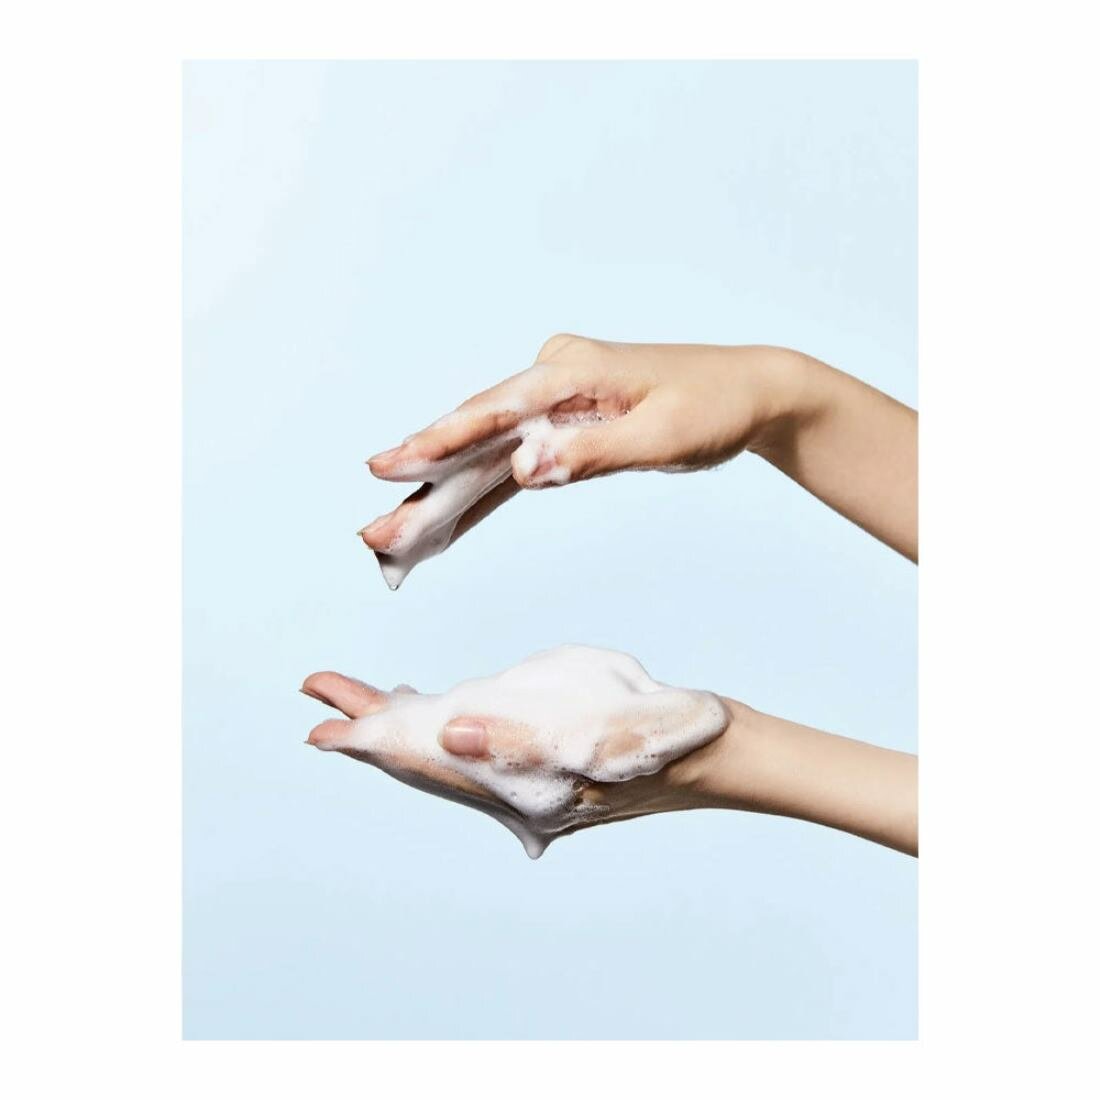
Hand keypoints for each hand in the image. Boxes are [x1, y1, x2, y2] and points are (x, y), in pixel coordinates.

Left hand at [302, 645, 729, 857]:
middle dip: (371, 730)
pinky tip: (436, 717)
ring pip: (446, 759)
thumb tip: (450, 734)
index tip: (320, 724)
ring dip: (401, 730)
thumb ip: (520, 738)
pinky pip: (475, 755)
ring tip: (361, 704)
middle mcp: (513, 798)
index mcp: (518, 784)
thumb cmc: (661, 727)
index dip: (370, 740)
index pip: (425, 762)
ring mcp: (528, 791)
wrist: (709, 754)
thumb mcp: (601, 723)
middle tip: (322, 699)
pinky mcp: (543, 774)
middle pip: (424, 763)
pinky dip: (441, 734)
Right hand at [360, 335, 806, 584]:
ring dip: (443, 499)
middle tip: (374, 536)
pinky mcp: (562, 424)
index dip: (437, 445)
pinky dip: (480, 495)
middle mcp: (552, 377)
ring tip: (394, 541)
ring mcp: (554, 401)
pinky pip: (511, 463)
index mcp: (571, 370)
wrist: (749, 392)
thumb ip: (592, 453)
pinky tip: (445, 524)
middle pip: (476, 438)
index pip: (493, 412)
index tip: (388, 468)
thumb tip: (524, 471)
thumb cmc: (713, 408)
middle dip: (425, 489)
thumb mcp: (663, 437)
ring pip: (486, 454)